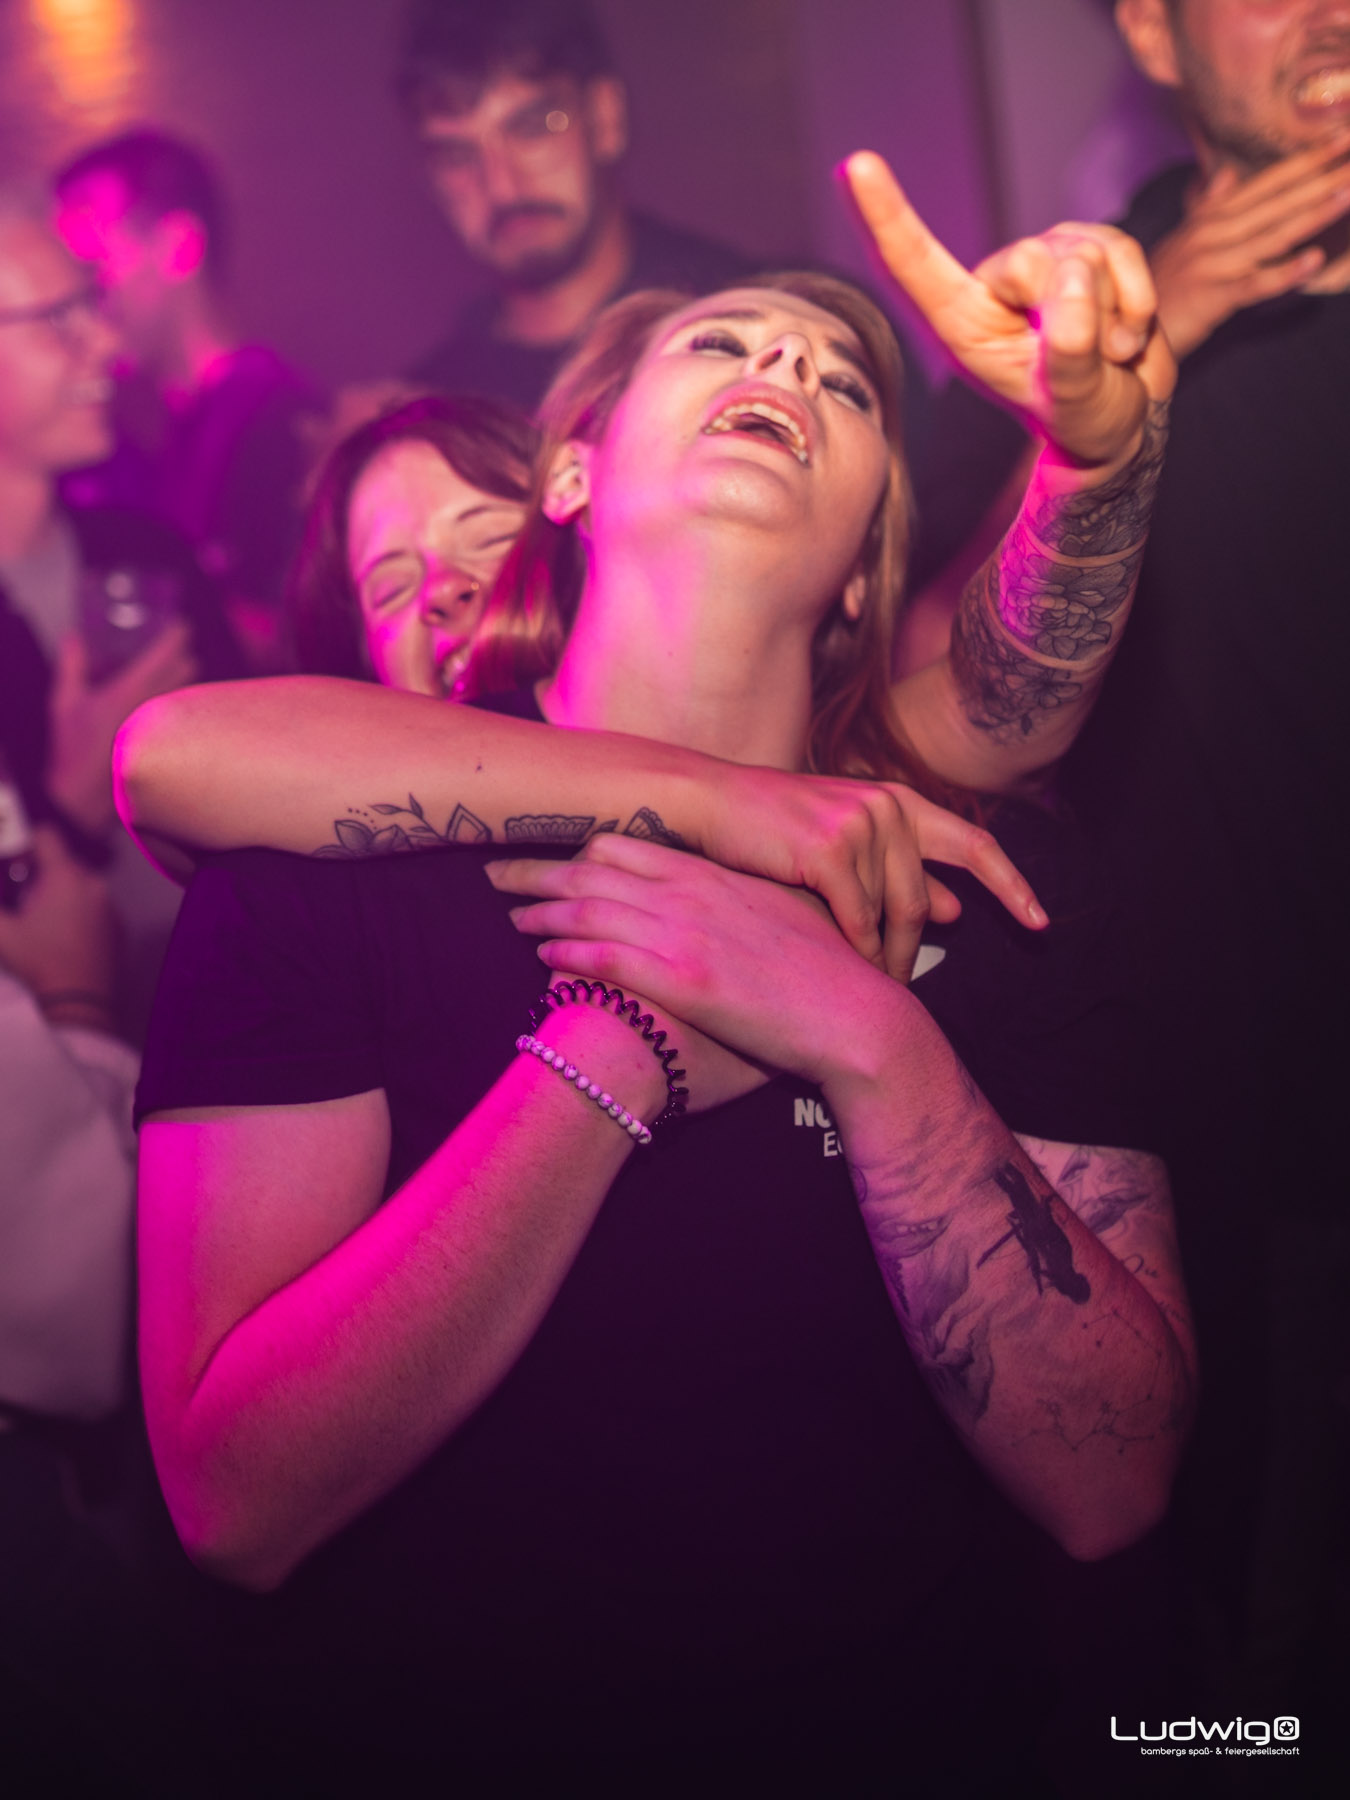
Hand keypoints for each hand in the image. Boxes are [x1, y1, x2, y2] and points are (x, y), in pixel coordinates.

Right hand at [0, 826, 117, 1020]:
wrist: (80, 1002)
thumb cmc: (38, 962)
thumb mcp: (2, 932)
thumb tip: (1, 903)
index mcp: (65, 877)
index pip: (47, 836)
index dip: (27, 841)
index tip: (15, 858)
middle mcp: (93, 884)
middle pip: (64, 862)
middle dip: (41, 873)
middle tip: (23, 897)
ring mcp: (110, 905)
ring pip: (81, 885)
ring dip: (62, 893)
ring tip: (43, 919)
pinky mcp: (119, 926)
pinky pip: (96, 906)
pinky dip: (80, 911)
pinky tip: (65, 934)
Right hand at [47, 622, 198, 834]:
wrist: (86, 795)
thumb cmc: (74, 749)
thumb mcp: (65, 702)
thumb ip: (72, 665)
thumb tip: (73, 637)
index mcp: (131, 689)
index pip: (166, 653)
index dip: (177, 636)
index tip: (181, 626)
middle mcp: (155, 705)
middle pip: (186, 669)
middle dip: (183, 655)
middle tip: (177, 647)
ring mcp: (166, 726)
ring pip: (188, 691)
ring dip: (184, 678)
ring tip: (177, 671)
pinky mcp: (170, 743)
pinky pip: (185, 714)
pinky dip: (181, 703)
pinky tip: (174, 705)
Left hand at [489, 835, 899, 1088]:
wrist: (857, 1015)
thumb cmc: (828, 973)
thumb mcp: (782, 918)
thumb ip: (739, 905)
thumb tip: (714, 909)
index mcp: (716, 875)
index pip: (630, 847)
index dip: (581, 849)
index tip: (551, 852)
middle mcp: (693, 895)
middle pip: (596, 871)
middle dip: (541, 869)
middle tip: (498, 873)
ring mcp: (685, 935)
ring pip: (591, 910)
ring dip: (543, 910)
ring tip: (511, 913)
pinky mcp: (682, 980)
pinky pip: (607, 958)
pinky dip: (568, 952)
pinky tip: (543, 954)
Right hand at [698, 761, 1044, 983]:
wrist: (709, 803)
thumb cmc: (773, 829)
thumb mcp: (847, 845)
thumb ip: (900, 872)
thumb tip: (954, 910)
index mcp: (900, 801)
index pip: (975, 845)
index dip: (1011, 886)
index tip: (1040, 923)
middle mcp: (888, 807)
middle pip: (922, 901)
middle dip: (912, 951)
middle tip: (900, 986)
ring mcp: (860, 824)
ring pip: (888, 915)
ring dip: (877, 954)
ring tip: (863, 977)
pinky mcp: (829, 848)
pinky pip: (857, 920)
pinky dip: (853, 948)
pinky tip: (843, 963)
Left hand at [844, 151, 1175, 466]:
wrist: (1126, 416)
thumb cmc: (1083, 414)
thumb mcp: (1075, 401)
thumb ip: (1070, 353)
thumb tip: (1071, 287)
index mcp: (962, 325)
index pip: (914, 266)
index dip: (887, 217)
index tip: (854, 166)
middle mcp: (994, 286)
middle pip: (1032, 262)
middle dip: (1074, 311)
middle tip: (1084, 359)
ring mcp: (1042, 261)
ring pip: (1086, 254)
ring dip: (1111, 313)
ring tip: (1103, 354)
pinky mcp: (1088, 246)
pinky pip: (1124, 250)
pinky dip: (1138, 299)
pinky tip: (1124, 336)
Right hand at [1149, 134, 1349, 356]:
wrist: (1118, 333)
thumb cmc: (1154, 291)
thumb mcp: (1180, 242)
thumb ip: (1206, 207)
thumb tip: (1225, 174)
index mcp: (1210, 219)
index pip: (1266, 183)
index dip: (1305, 160)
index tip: (1341, 137)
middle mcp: (1212, 234)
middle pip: (1276, 201)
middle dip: (1320, 175)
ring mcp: (1213, 264)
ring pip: (1272, 234)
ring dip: (1314, 212)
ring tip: (1349, 192)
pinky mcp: (1211, 298)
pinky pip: (1255, 284)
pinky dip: (1285, 272)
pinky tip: (1314, 259)